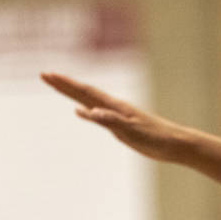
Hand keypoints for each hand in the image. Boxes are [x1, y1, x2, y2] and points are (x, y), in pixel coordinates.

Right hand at [41, 72, 183, 161]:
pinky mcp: (122, 125)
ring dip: (73, 94)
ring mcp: (118, 115)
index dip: (65, 84)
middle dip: (63, 84)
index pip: (85, 92)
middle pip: (84, 93)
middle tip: (44, 75)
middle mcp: (114, 108)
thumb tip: (88, 111)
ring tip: (59, 86)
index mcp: (114, 107)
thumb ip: (110, 120)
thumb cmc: (156, 138)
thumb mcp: (131, 131)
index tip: (47, 75)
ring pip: (90, 101)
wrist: (176, 144)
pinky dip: (86, 111)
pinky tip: (82, 111)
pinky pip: (98, 114)